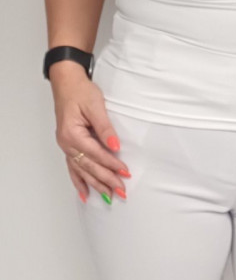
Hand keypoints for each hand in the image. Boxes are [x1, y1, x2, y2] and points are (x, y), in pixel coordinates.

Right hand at [51, 69, 130, 202]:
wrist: (66, 82)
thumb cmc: (79, 91)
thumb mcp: (95, 106)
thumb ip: (105, 128)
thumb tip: (115, 147)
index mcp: (72, 134)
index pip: (96, 154)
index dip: (111, 164)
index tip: (125, 172)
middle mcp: (67, 144)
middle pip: (89, 166)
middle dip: (106, 180)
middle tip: (121, 191)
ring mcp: (65, 146)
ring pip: (81, 170)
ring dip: (95, 184)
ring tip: (108, 197)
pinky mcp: (68, 145)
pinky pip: (72, 167)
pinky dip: (78, 181)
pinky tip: (84, 193)